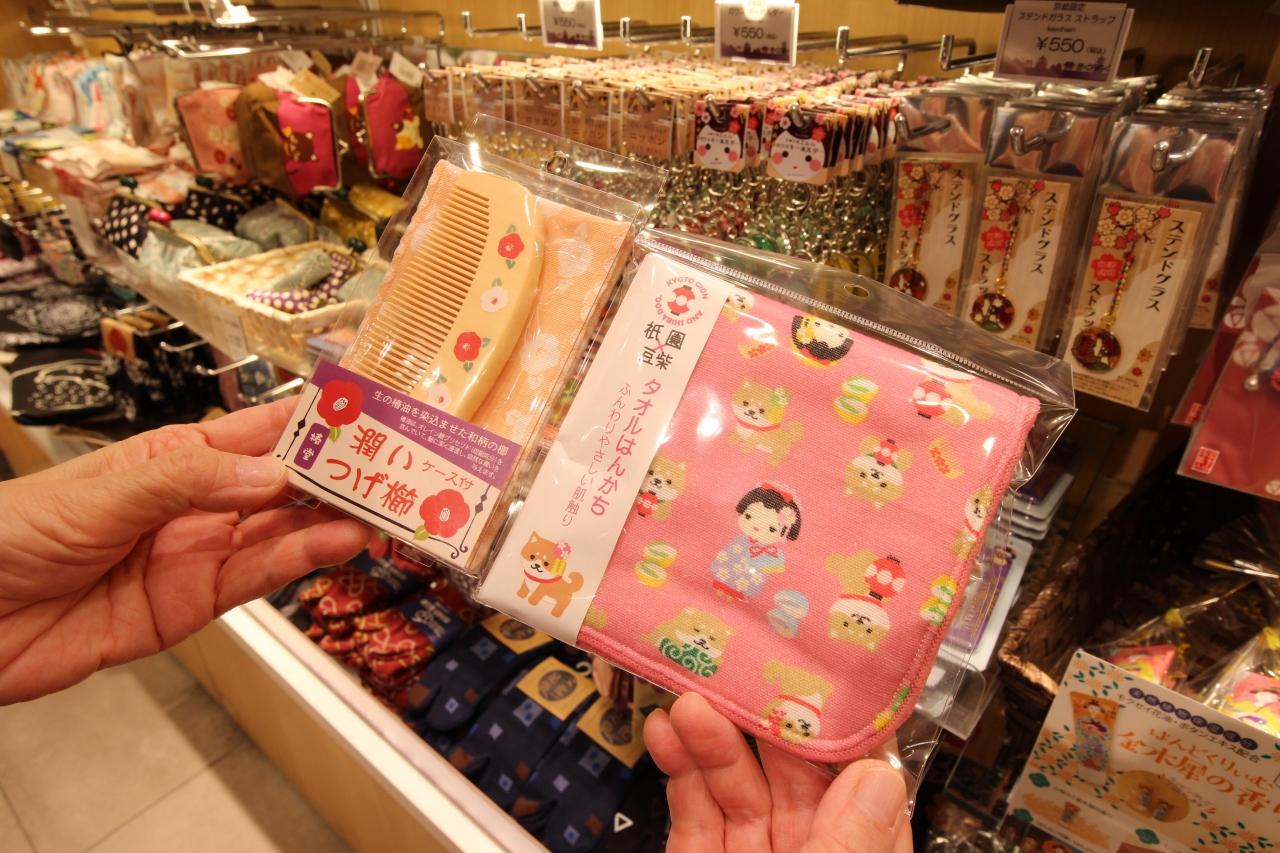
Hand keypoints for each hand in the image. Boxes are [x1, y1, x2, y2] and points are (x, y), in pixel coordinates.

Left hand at [0, 399, 368, 703]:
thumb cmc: (9, 535)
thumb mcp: (98, 494)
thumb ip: (187, 483)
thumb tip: (269, 478)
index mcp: (171, 459)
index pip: (255, 433)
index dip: (310, 423)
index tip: (364, 412)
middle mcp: (194, 506)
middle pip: (280, 487)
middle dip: (335, 476)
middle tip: (394, 467)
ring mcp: (194, 556)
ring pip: (279, 534)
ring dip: (329, 521)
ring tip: (379, 508)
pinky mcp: (188, 608)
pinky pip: (253, 581)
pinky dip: (297, 563)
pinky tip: (335, 545)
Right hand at [644, 692, 910, 852]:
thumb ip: (851, 841)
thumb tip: (878, 777)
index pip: (863, 787)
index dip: (844, 730)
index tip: (825, 677)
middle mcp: (807, 852)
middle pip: (791, 774)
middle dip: (761, 721)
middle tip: (739, 672)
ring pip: (735, 786)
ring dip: (710, 737)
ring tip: (690, 700)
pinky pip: (693, 814)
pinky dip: (679, 770)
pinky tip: (666, 734)